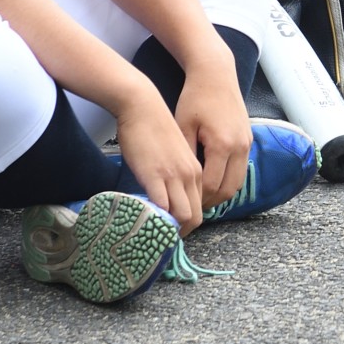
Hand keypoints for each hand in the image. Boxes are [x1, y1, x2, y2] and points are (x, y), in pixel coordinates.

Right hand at [113, 87, 205, 229]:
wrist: (142, 106)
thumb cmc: (154, 127)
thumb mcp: (173, 154)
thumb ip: (175, 174)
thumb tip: (168, 196)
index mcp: (196, 171)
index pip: (200, 208)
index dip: (187, 223)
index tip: (172, 229)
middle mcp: (190, 175)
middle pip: (194, 217)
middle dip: (181, 232)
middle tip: (163, 238)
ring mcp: (174, 176)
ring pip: (183, 216)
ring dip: (170, 229)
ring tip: (154, 234)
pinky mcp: (155, 175)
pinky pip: (161, 207)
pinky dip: (156, 219)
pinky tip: (145, 222)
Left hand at [173, 60, 252, 220]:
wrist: (216, 74)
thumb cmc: (195, 97)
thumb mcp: (183, 126)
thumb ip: (184, 155)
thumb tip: (179, 182)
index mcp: (222, 145)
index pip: (211, 186)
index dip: (197, 199)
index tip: (182, 204)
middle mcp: (239, 146)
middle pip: (228, 189)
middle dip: (210, 202)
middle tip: (192, 208)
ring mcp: (246, 143)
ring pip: (237, 182)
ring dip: (221, 193)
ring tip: (201, 198)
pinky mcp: (248, 139)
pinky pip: (240, 169)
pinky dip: (228, 179)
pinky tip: (211, 180)